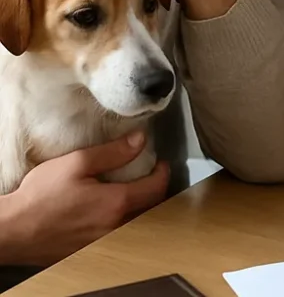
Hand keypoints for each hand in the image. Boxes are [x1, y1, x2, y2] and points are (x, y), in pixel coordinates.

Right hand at [0, 132, 169, 265]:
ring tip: (135, 190)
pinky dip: (124, 221)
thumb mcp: (77, 163)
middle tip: (151, 175)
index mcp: (116, 204)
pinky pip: (119, 234)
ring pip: (137, 224)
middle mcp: (116, 227)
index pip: (156, 188)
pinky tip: (112, 210)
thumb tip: (140, 140)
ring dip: (142, 207)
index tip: (159, 163)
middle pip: (152, 208)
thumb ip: (113, 152)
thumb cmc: (40, 196)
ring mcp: (104, 242)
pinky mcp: (91, 250)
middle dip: (156, 190)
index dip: (162, 172)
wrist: (12, 230)